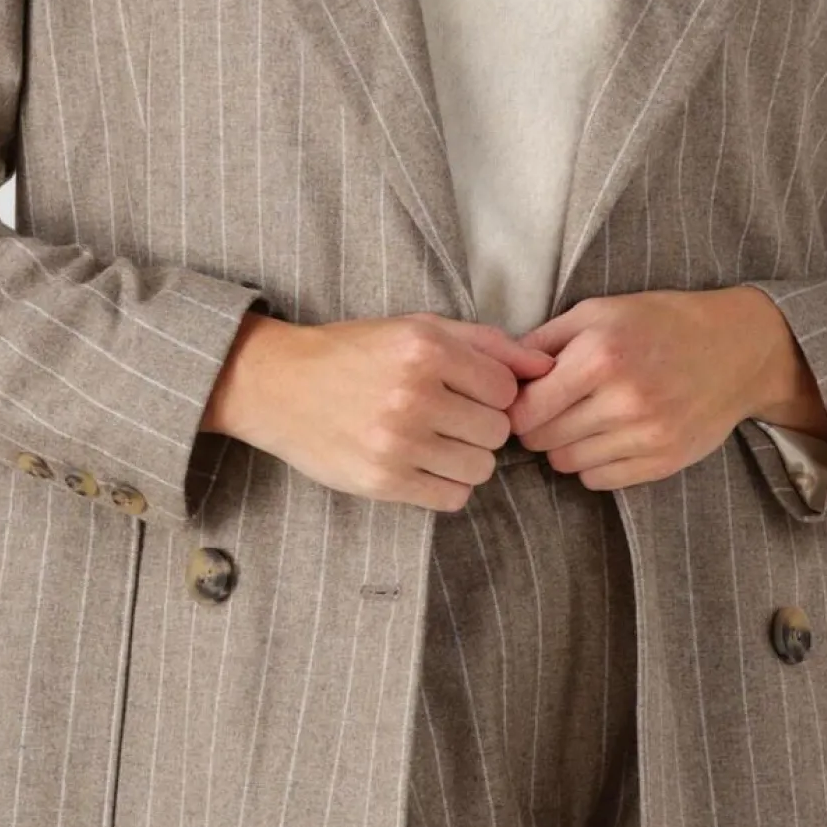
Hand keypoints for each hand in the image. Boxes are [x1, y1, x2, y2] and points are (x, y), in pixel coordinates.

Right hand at [201, 309, 555, 512]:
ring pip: (480, 468)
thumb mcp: (419, 328)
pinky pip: (452, 498)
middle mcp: (413, 394)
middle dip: (481, 426)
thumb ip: (488, 344)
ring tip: (434, 440)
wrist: (279, 384)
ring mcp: (397, 441)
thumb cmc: (356, 352)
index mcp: (425, 348)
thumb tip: (548, 367)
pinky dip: (446, 485)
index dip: (493, 393)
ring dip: (466, 457)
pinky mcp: (382, 481)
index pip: (506, 389)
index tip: (467, 391)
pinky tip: (422, 463)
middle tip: (450, 416)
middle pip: (497, 431)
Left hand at [508, 286, 826, 491]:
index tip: (523, 397)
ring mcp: (647, 436)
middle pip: (541, 440)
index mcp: (600, 356)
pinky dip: (592, 463)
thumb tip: (500, 372)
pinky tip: (605, 437)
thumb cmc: (658, 322)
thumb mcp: (597, 311)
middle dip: (536, 426)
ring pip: (567, 463)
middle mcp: (623, 400)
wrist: (736, 349)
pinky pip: (599, 481)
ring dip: (563, 445)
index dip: (515, 405)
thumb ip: (544, 340)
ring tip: (580, 419)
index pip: (525, 409)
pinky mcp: (664, 462)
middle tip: (550, 408)